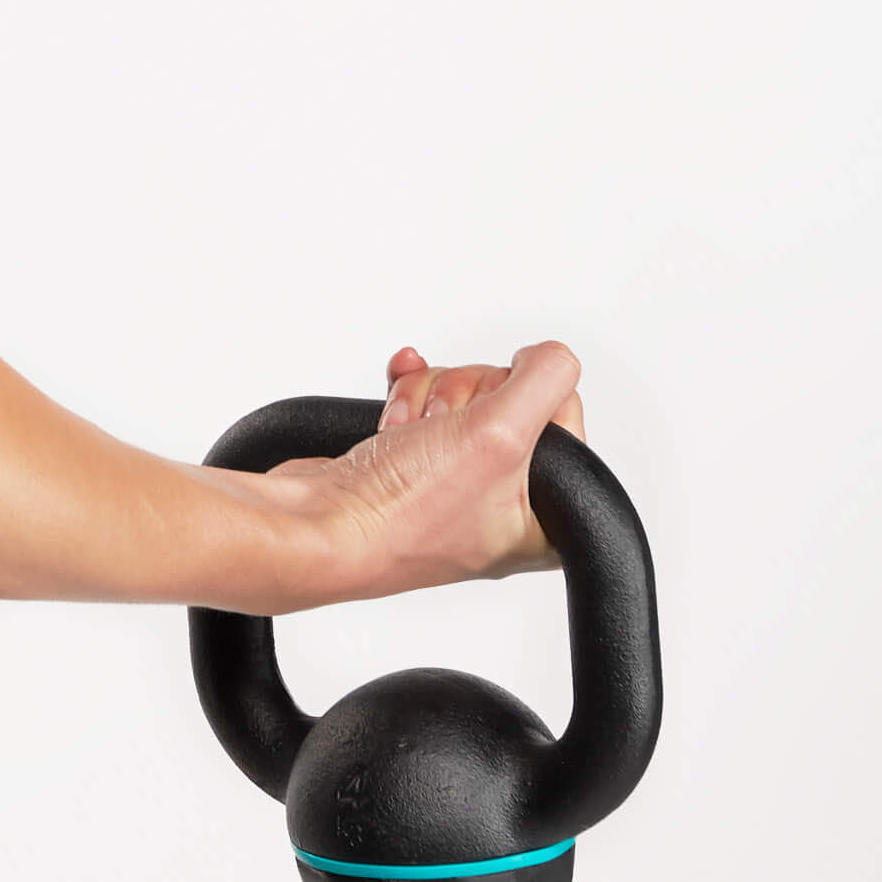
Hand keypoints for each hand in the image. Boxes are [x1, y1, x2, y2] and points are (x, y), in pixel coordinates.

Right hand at [265, 339, 586, 608]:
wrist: (317, 525)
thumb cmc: (401, 514)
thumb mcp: (500, 436)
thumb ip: (546, 380)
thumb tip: (549, 356)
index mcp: (545, 520)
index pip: (564, 413)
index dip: (523, 398)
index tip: (492, 423)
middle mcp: (504, 503)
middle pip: (508, 396)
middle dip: (463, 400)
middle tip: (439, 437)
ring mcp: (453, 482)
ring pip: (462, 394)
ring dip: (426, 400)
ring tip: (406, 436)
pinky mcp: (412, 462)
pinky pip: (424, 402)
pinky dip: (406, 394)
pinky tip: (393, 406)